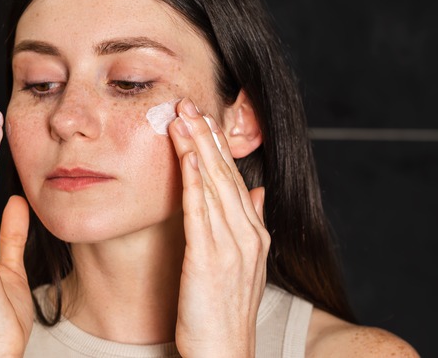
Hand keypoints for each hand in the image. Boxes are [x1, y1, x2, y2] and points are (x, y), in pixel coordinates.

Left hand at [168, 98, 268, 357]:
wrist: (224, 353)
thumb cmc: (225, 312)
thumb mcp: (243, 265)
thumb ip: (248, 225)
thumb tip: (255, 192)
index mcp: (253, 234)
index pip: (233, 179)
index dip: (218, 147)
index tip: (204, 118)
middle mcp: (247, 234)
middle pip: (224, 174)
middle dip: (207, 136)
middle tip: (189, 103)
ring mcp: (231, 246)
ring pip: (212, 186)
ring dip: (197, 148)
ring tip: (182, 117)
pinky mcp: (208, 260)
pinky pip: (200, 212)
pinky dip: (192, 181)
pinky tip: (183, 157)